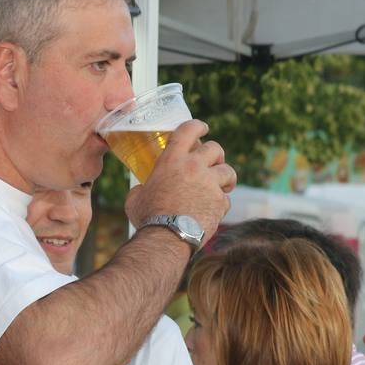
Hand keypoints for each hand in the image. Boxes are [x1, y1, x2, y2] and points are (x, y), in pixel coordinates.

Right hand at [124, 118, 237, 241]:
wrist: (166, 238)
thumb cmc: (149, 218)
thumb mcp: (136, 198)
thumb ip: (141, 188)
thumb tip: (140, 191)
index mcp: (172, 160)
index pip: (189, 129)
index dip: (198, 126)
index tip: (203, 128)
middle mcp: (194, 167)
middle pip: (215, 148)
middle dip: (216, 155)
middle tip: (213, 163)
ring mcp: (210, 183)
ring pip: (228, 171)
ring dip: (226, 178)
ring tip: (223, 186)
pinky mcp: (220, 202)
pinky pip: (226, 198)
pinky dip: (221, 204)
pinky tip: (212, 211)